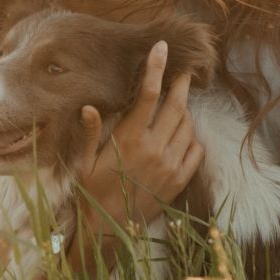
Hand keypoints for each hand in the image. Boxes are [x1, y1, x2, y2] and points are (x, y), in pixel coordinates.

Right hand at [74, 40, 205, 231]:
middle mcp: (153, 149)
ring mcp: (170, 165)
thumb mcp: (84, 162)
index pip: (148, 95)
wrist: (108, 230)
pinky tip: (182, 136)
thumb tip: (88, 107)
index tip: (162, 48)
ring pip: (188, 126)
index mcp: (128, 140)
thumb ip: (90, 133)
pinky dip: (192, 138)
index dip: (156, 68)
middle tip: (183, 72)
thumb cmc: (91, 193)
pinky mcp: (179, 181)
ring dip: (184, 112)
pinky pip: (195, 150)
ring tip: (177, 107)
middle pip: (176, 105)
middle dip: (181, 84)